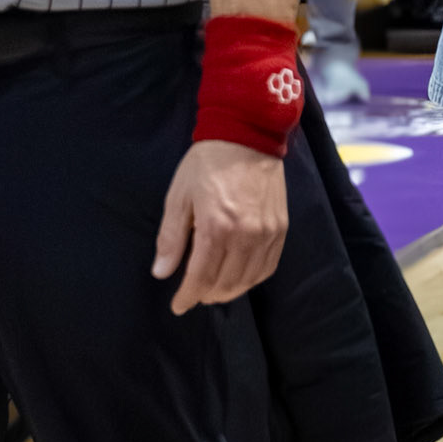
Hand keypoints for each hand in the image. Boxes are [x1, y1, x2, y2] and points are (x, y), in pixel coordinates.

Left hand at [153, 140, 288, 314]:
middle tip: (194, 295)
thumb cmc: (206, 164)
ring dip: (230, 290)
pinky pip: (269, 266)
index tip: (178, 306)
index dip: (188, 296)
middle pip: (226, 283)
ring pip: (249, 279)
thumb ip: (171, 238)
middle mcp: (245, 235)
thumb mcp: (179, 197)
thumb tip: (161, 273)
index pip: (202, 277)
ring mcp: (267, 232)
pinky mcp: (281, 227)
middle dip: (207, 295)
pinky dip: (253, 279)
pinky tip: (241, 277)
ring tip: (215, 289)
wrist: (247, 135)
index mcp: (216, 227)